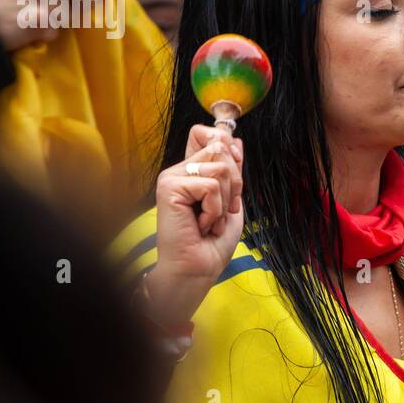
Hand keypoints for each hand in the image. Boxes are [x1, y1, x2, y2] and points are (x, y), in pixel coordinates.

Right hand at [146, 125, 245, 326]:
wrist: (198, 268)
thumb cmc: (213, 241)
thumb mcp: (231, 199)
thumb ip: (231, 169)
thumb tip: (234, 138)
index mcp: (192, 171)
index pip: (208, 134)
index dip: (228, 147)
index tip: (233, 177)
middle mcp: (179, 170)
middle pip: (220, 147)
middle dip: (234, 183)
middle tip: (223, 211)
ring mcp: (172, 177)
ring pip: (219, 168)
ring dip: (224, 201)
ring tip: (210, 220)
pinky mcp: (169, 187)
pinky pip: (210, 186)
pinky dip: (215, 209)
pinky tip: (201, 225)